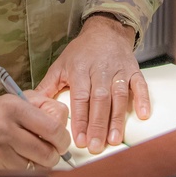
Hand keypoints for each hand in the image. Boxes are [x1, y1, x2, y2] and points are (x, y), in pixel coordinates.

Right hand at [0, 91, 70, 169]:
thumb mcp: (17, 99)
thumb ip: (43, 105)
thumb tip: (64, 121)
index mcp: (14, 108)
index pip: (53, 128)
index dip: (63, 138)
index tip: (61, 139)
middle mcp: (5, 129)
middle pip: (47, 153)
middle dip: (55, 154)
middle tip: (52, 149)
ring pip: (36, 167)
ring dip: (41, 163)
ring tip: (36, 153)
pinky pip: (22, 173)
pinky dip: (27, 169)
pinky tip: (22, 159)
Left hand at [36, 14, 150, 153]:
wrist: (105, 30)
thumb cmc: (81, 50)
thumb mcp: (61, 64)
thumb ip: (48, 86)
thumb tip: (32, 104)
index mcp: (80, 69)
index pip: (80, 97)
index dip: (80, 119)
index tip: (79, 138)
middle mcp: (100, 70)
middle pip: (99, 100)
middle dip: (97, 125)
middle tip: (95, 146)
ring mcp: (118, 70)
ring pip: (119, 96)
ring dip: (117, 119)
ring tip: (114, 140)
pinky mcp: (133, 70)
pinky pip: (139, 85)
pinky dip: (142, 99)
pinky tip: (143, 115)